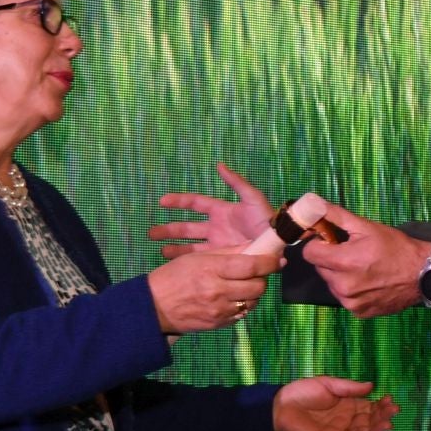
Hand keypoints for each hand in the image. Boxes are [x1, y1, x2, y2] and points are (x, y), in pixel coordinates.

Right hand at [145, 247, 277, 333]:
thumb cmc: (174, 276)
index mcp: (212, 270)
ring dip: (253, 293)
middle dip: (262, 279)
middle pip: (258, 287)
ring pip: (252, 302)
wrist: (154, 308)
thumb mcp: (198, 258)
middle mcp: (218, 291)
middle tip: (256, 273)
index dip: (269, 262)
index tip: (276, 259)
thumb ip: (228, 253)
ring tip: (242, 285)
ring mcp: (220, 311)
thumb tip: (255, 248)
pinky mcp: (219, 324)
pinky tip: (232, 298)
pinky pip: (241, 314)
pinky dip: (242, 305)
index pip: (251, 266)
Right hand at [150, 163, 274, 257]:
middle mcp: (216, 227)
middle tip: (151, 233)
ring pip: (191, 245)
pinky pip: (202, 259)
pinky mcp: (222, 258)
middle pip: (188, 227)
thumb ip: (236, 182)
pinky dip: (188, 261)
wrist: (279, 243)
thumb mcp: (252, 198)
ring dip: (175, 247)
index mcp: (221, 211)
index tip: (161, 202)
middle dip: (170, 229)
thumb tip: (219, 165)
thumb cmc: (267, 219)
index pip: (195, 204)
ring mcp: (218, 244)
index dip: (179, 201)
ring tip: (160, 251)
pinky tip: (176, 264)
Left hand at [273, 376, 398, 430]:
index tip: (391, 399)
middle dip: (383, 416)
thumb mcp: (329, 384)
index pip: (370, 407)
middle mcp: (347, 421)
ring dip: (376, 429)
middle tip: (394, 410)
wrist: (281, 405)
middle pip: (370, 421)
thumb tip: (371, 386)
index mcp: (349, 406)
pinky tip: (368, 429)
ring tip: (388, 423)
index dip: (382, 405)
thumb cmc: (303, 392)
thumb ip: (349, 387)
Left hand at [300, 203, 430, 317]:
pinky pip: (345, 298)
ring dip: (341, 275)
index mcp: (343, 262)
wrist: (423, 274)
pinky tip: (368, 283)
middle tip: (353, 253)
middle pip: (320, 269)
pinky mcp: (358, 312)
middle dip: (332, 260)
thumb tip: (312, 203)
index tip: (332, 242)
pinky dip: (352, 290)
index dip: (319, 244)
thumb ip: (336, 216)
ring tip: (363, 269)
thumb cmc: (396, 248)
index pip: (309, 253)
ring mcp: (350, 302)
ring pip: (332, 284)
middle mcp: (343, 285)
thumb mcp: (367, 227)